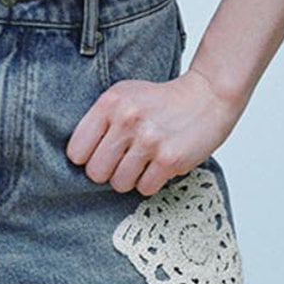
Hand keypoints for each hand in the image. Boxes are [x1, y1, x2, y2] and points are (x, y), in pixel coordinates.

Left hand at [65, 66, 243, 196]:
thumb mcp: (124, 95)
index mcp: (110, 102)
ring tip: (141, 162)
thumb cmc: (160, 100)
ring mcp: (148, 140)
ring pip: (119, 184)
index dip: (86, 158)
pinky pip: (144, 189)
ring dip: (129, 179)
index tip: (97, 155)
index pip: (76, 150)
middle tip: (121, 162)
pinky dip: (150, 182)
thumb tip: (78, 157)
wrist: (206, 96)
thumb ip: (100, 120)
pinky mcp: (169, 159)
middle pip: (95, 172)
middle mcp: (127, 120)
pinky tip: (158, 165)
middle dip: (107, 172)